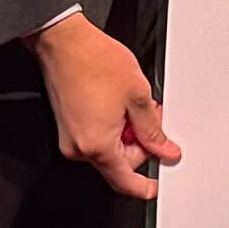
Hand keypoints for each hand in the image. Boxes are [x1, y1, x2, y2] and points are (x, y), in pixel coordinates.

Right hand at [34, 9, 180, 196]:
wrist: (63, 41)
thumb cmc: (93, 60)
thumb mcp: (137, 95)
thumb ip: (153, 130)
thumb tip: (164, 150)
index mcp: (97, 146)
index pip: (125, 182)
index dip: (146, 186)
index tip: (157, 185)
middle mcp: (78, 148)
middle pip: (118, 165)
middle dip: (139, 146)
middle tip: (151, 119)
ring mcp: (69, 138)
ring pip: (107, 150)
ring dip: (125, 134)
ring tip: (130, 105)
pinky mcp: (66, 126)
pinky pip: (94, 138)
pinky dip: (110, 128)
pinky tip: (116, 104)